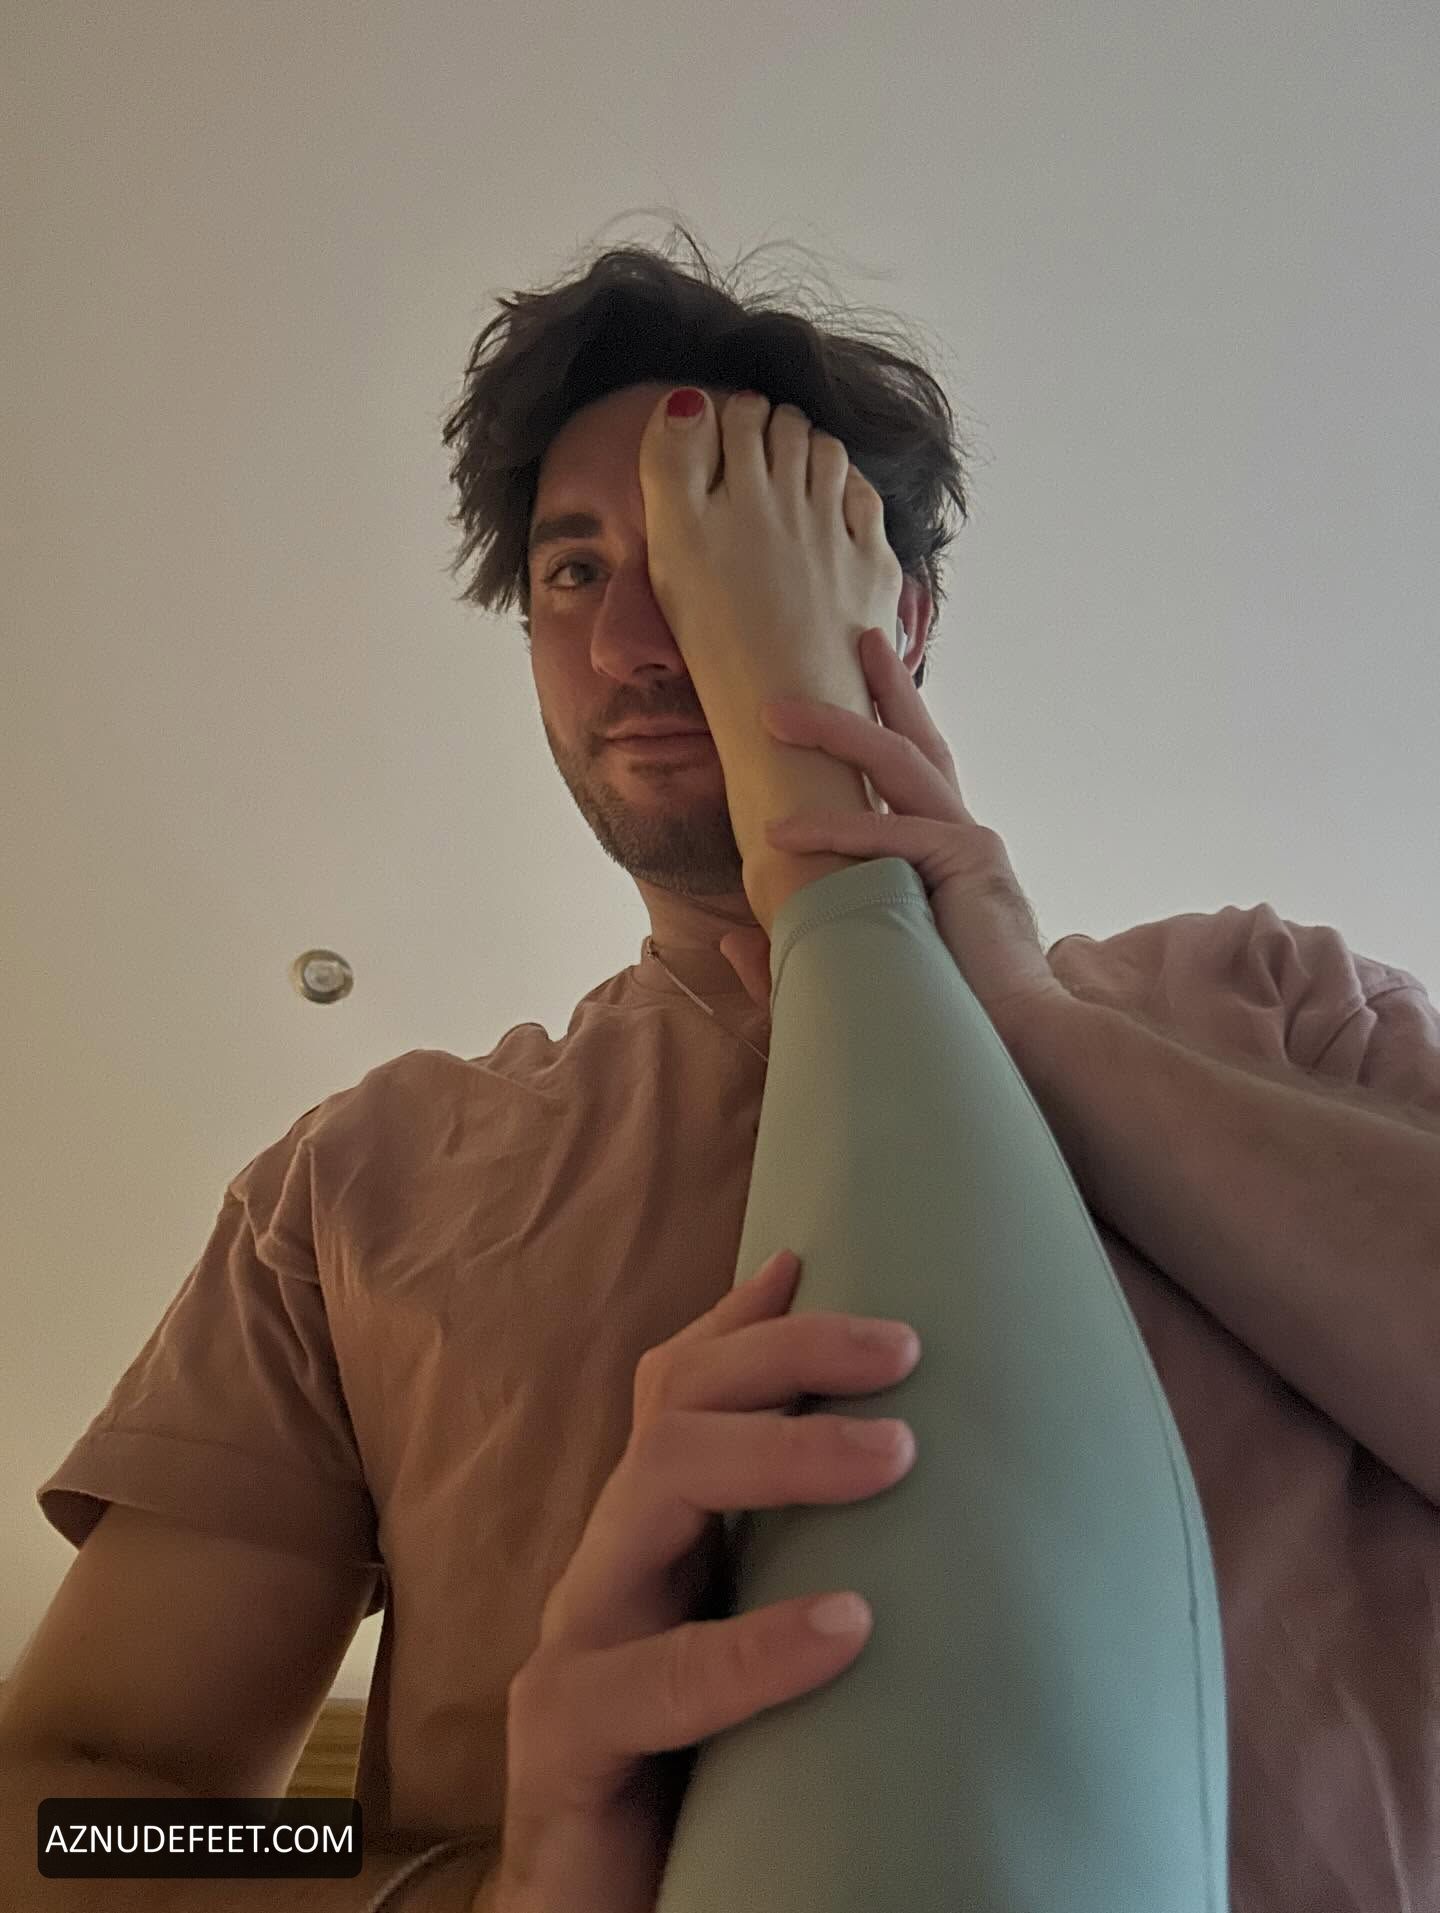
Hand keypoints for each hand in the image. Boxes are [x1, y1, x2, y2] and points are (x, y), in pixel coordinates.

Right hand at [489, 1248, 920, 1912]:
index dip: (748, 1321)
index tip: (829, 1269)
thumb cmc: (699, 1772)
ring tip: (892, 1456)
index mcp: (651, 1539)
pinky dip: (752, 1648)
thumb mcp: (753, 1632)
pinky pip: (653, 1681)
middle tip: (904, 1355)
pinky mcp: (564, 1744)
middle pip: (674, 1414)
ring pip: (650, 1494)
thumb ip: (798, 1551)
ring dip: (779, 1456)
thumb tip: (903, 1448)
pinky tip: (842, 1630)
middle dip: (785, 1359)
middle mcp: (607, 1568)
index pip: (679, 1389)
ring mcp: (576, 1648)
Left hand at [721, 627, 1075, 1055]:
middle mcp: (965, 840)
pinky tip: (780, 833)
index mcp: (946, 860)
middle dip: (882, 690)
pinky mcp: (969, 868)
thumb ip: (795, 956)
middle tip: (853, 639)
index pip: (914, 778)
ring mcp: (972, 846)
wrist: (1020, 1056)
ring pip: (901, 766)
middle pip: (917, 744)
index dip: (889, 725)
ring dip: (837, 731)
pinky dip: (835, 831)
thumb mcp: (855, 975)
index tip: (862, 681)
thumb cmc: (949, 1021)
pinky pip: (894, 835)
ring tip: (773, 714)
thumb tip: (732, 940)